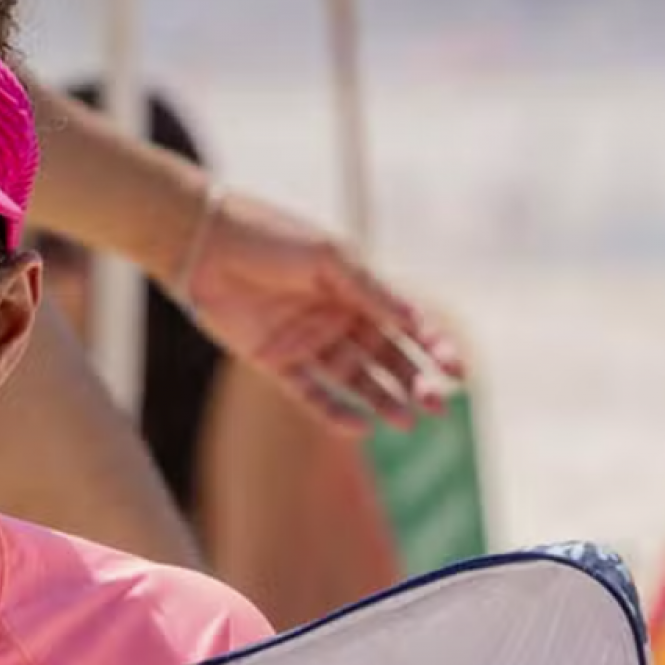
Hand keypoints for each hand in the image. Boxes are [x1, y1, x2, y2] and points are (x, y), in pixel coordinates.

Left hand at [181, 188, 463, 433]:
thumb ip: (371, 291)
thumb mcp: (330, 258)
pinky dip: (335, 412)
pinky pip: (313, 394)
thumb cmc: (271, 237)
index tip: (459, 371)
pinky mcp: (277, 363)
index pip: (407, 324)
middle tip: (436, 404)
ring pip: (356, 380)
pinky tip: (359, 426)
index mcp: (359, 288)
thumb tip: (417, 323)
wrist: (206, 244)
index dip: (435, 346)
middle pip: (387, 358)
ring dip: (383, 400)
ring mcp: (310, 342)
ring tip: (406, 421)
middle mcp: (339, 318)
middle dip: (415, 381)